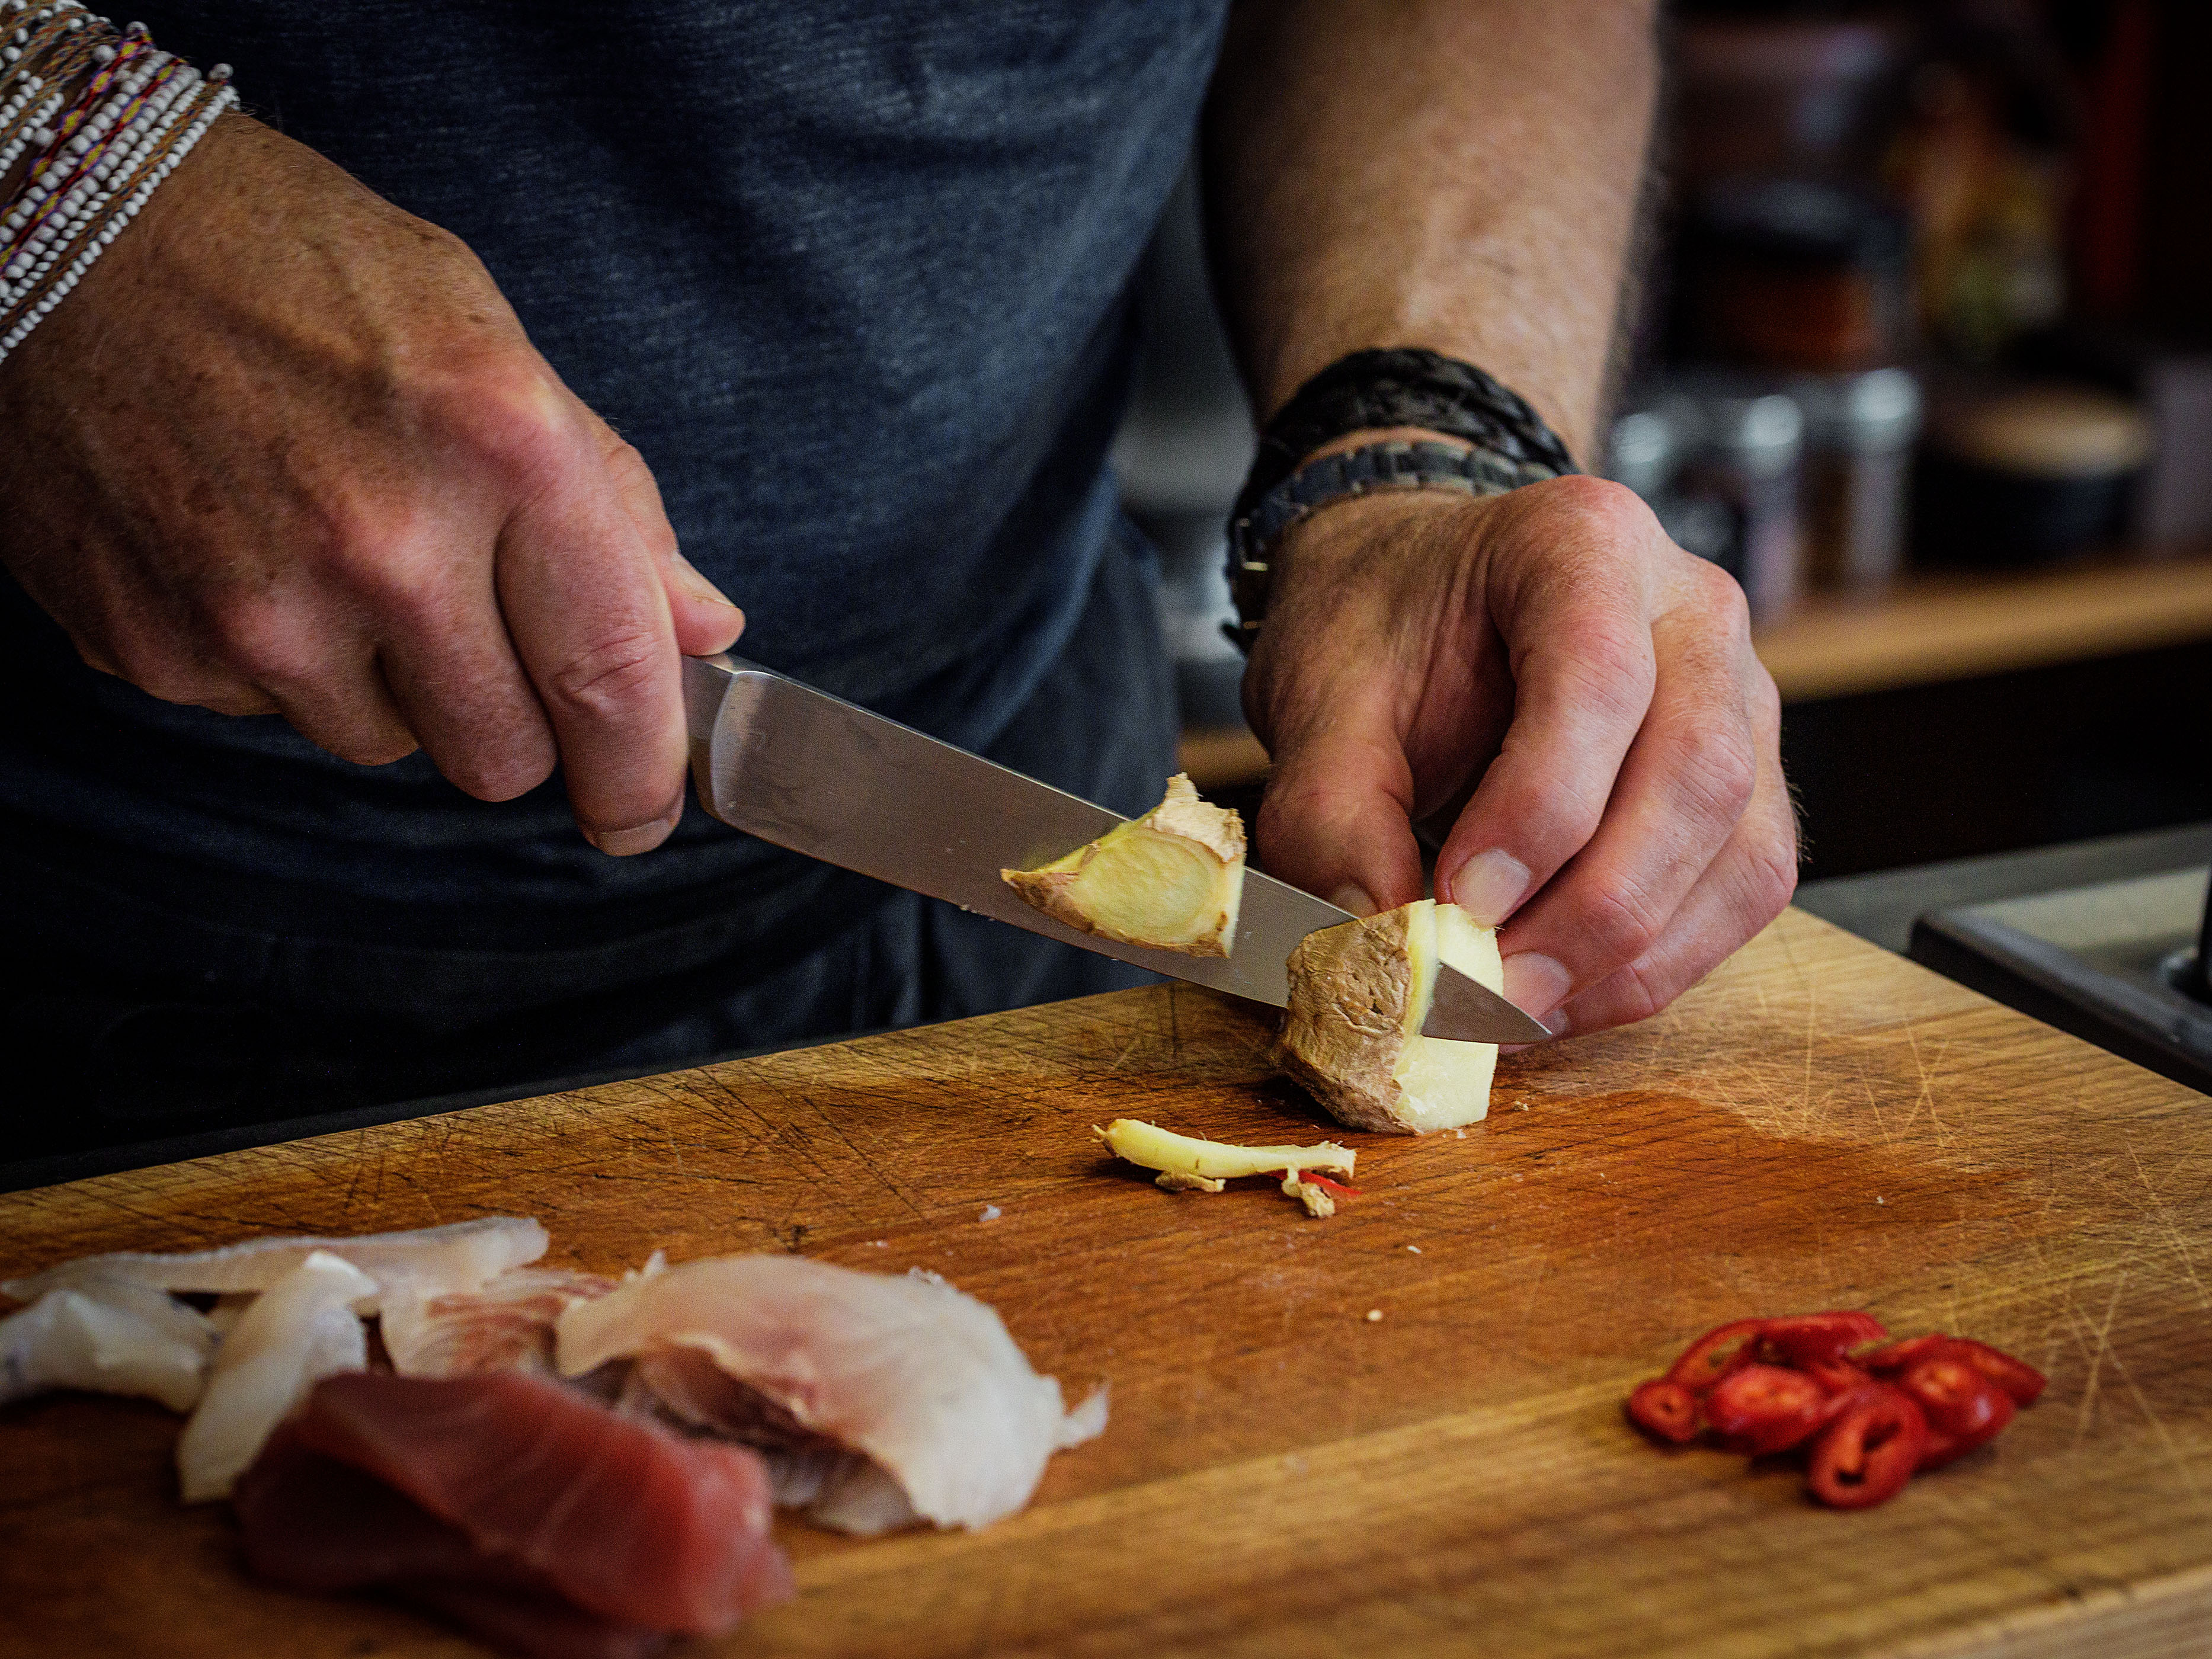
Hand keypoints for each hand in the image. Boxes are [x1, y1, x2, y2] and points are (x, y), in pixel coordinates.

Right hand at [0, 116, 743, 853]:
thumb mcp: (495, 346)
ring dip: (391, 684)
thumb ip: (615, 506)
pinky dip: (283, 657)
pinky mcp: (157, 647)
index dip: (642, 775)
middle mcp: (383, 542)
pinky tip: (249, 547)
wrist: (63, 227)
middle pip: (504, 757)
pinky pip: (272, 713)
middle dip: (515, 722)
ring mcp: (259, 608)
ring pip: (387, 746)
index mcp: (498, 446)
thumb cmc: (299, 270)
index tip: (645, 813)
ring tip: (340, 549)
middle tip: (482, 638)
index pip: (612, 677)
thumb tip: (706, 632)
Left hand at [1242, 467, 1795, 1037]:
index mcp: (1582, 544)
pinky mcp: (1751, 783)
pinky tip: (1561, 994)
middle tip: (1491, 989)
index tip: (1458, 902)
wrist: (1418, 598)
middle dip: (1595, 911)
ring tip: (1515, 1006)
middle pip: (1697, 776)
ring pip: (1741, 854)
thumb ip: (1331, 813)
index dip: (1538, 810)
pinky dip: (1656, 964)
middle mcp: (1692, 610)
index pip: (1598, 681)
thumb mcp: (1317, 697)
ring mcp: (1742, 696)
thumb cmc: (1378, 629)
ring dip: (1632, 958)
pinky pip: (1741, 893)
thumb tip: (1380, 941)